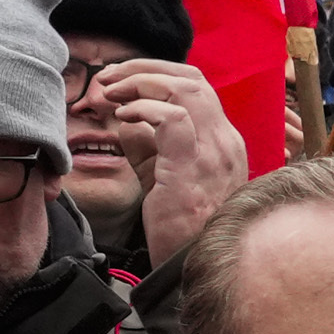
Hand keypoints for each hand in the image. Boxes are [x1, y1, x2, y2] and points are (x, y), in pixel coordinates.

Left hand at [85, 58, 245, 258]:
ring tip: (111, 93)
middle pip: (192, 78)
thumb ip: (146, 145)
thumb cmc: (178, 225)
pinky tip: (123, 117)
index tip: (121, 79)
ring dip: (140, 82)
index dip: (157, 73)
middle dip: (145, 68)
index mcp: (221, 140)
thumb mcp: (161, 175)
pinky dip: (144, 108)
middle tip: (109, 78)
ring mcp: (213, 153)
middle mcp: (224, 141)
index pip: (197, 87)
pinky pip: (172, 119)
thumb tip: (125, 117)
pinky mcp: (192, 168)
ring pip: (185, 89)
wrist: (190, 264)